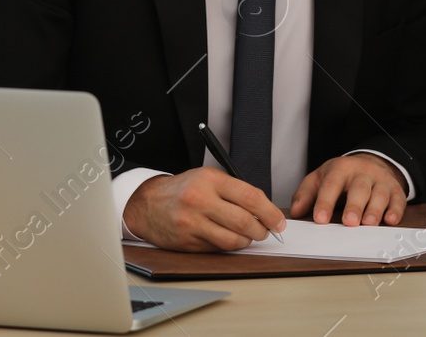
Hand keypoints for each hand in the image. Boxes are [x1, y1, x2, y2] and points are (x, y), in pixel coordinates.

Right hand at [121, 167, 286, 252]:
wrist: (147, 204)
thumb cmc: (183, 189)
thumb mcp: (208, 177)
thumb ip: (234, 190)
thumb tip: (264, 209)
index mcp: (210, 180)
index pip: (250, 197)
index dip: (269, 212)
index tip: (278, 221)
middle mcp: (201, 201)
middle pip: (244, 221)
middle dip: (262, 230)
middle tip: (266, 231)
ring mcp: (192, 224)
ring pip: (232, 240)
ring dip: (247, 241)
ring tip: (249, 236)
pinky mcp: (187, 242)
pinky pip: (217, 248)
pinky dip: (229, 246)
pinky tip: (230, 239)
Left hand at [290, 154, 407, 226]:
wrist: (369, 163)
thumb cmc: (341, 176)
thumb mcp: (319, 178)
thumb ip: (305, 194)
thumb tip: (295, 213)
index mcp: (340, 169)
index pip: (332, 184)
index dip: (325, 201)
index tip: (320, 219)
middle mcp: (362, 172)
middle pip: (359, 188)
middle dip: (354, 206)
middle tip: (349, 222)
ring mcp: (380, 180)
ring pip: (380, 194)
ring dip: (375, 210)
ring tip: (368, 224)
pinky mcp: (395, 190)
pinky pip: (398, 199)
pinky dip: (396, 211)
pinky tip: (390, 220)